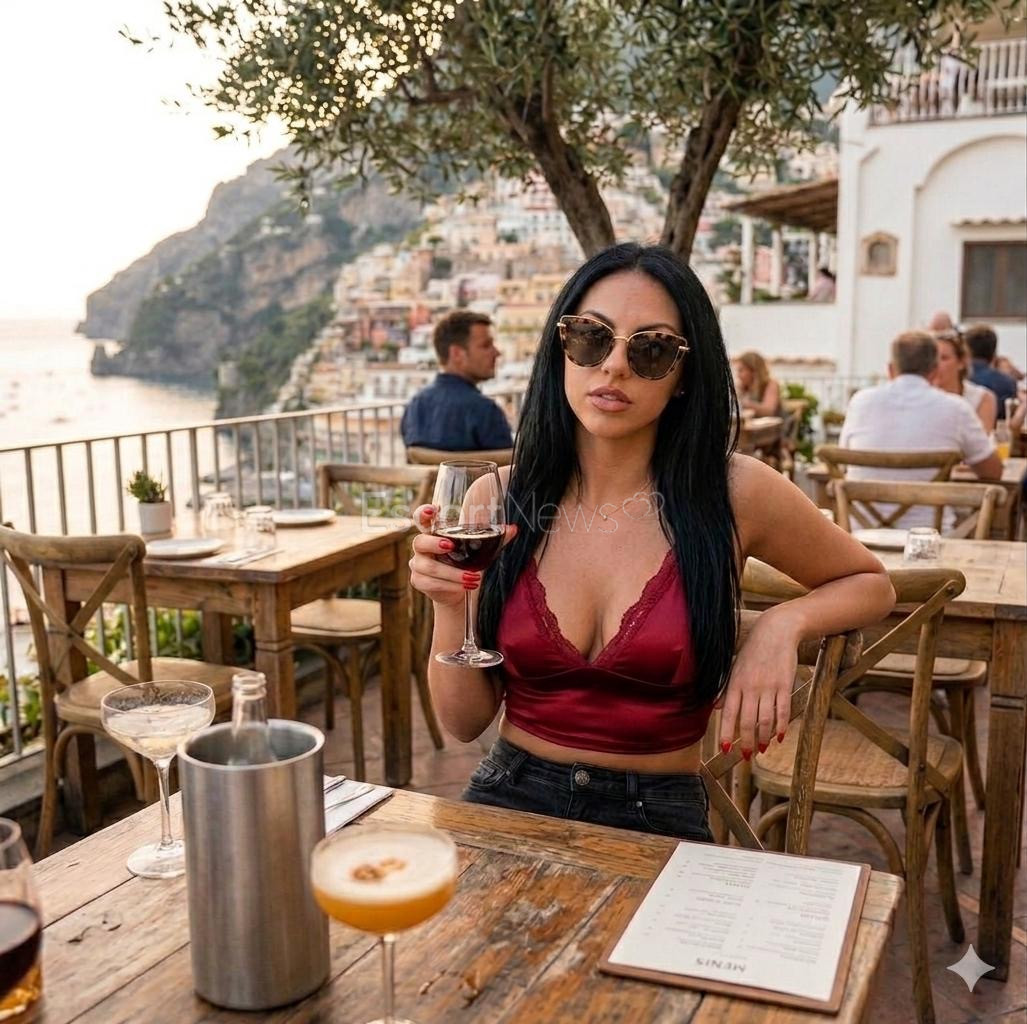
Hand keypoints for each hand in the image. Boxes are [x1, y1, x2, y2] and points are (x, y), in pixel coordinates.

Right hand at [408, 505, 515, 610]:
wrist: (457, 591)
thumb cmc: (466, 563)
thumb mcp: (479, 550)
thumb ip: (494, 538)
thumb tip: (513, 529)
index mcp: (434, 533)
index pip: (421, 519)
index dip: (423, 513)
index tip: (431, 510)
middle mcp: (422, 547)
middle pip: (419, 541)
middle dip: (434, 543)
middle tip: (450, 546)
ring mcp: (418, 565)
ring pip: (430, 568)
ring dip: (452, 573)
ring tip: (473, 578)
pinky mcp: (419, 582)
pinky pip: (431, 583)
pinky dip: (450, 585)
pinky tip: (464, 587)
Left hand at [717, 618, 797, 759]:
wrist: (776, 631)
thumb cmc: (753, 650)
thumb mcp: (735, 667)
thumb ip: (727, 689)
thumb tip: (717, 708)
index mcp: (736, 683)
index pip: (729, 713)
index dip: (727, 733)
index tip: (725, 749)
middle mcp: (751, 687)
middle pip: (747, 721)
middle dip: (746, 741)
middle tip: (746, 756)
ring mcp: (769, 687)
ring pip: (765, 719)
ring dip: (764, 737)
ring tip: (762, 749)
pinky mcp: (785, 685)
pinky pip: (783, 711)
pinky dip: (781, 726)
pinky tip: (780, 737)